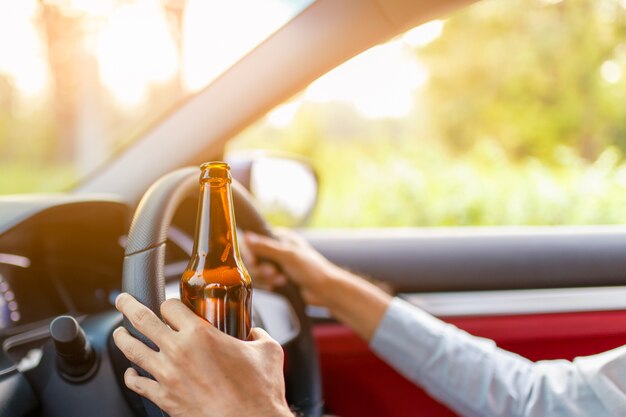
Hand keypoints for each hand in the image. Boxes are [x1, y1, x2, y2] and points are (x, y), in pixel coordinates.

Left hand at [113, 293, 291, 416]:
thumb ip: (258, 335)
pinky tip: (131, 372)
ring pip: (132, 350)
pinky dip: (130, 375)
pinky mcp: (164, 398)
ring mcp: (167, 375)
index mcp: (201, 334)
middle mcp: (178, 350)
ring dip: (122, 337)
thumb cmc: (259, 391)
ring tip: (119, 332)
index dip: (170, 303)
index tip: (171, 305)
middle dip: (128, 305)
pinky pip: (136, 384)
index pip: (170, 305)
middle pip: (141, 320)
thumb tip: (255, 333)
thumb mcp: (267, 351)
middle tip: (123, 300)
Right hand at [243, 229, 336, 305]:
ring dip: (267, 277)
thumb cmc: (312, 269)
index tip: (253, 261)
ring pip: (257, 271)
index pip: (254, 240)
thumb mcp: (288, 255)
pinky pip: (262, 281)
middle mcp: (276, 249)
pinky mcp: (276, 278)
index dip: (250, 253)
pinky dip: (269, 284)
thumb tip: (247, 237)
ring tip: (281, 280)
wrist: (325, 291)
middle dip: (261, 268)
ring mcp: (276, 264)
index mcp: (279, 237)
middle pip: (253, 258)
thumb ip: (266, 247)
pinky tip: (278, 285)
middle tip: (272, 273)